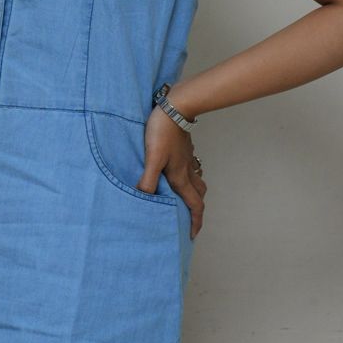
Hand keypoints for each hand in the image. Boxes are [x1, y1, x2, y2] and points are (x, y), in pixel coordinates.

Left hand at [135, 107, 206, 239]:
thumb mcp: (152, 157)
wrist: (175, 107)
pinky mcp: (185, 148)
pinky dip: (188, 176)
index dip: (195, 222)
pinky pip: (191, 168)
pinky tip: (177, 172)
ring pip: (197, 181)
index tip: (193, 235)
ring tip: (184, 199)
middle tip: (189, 219)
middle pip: (199, 195)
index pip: (194, 205)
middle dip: (196, 210)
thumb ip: (148, 180)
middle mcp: (187, 170)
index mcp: (180, 177)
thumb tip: (144, 200)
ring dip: (194, 193)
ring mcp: (188, 158)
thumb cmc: (162, 132)